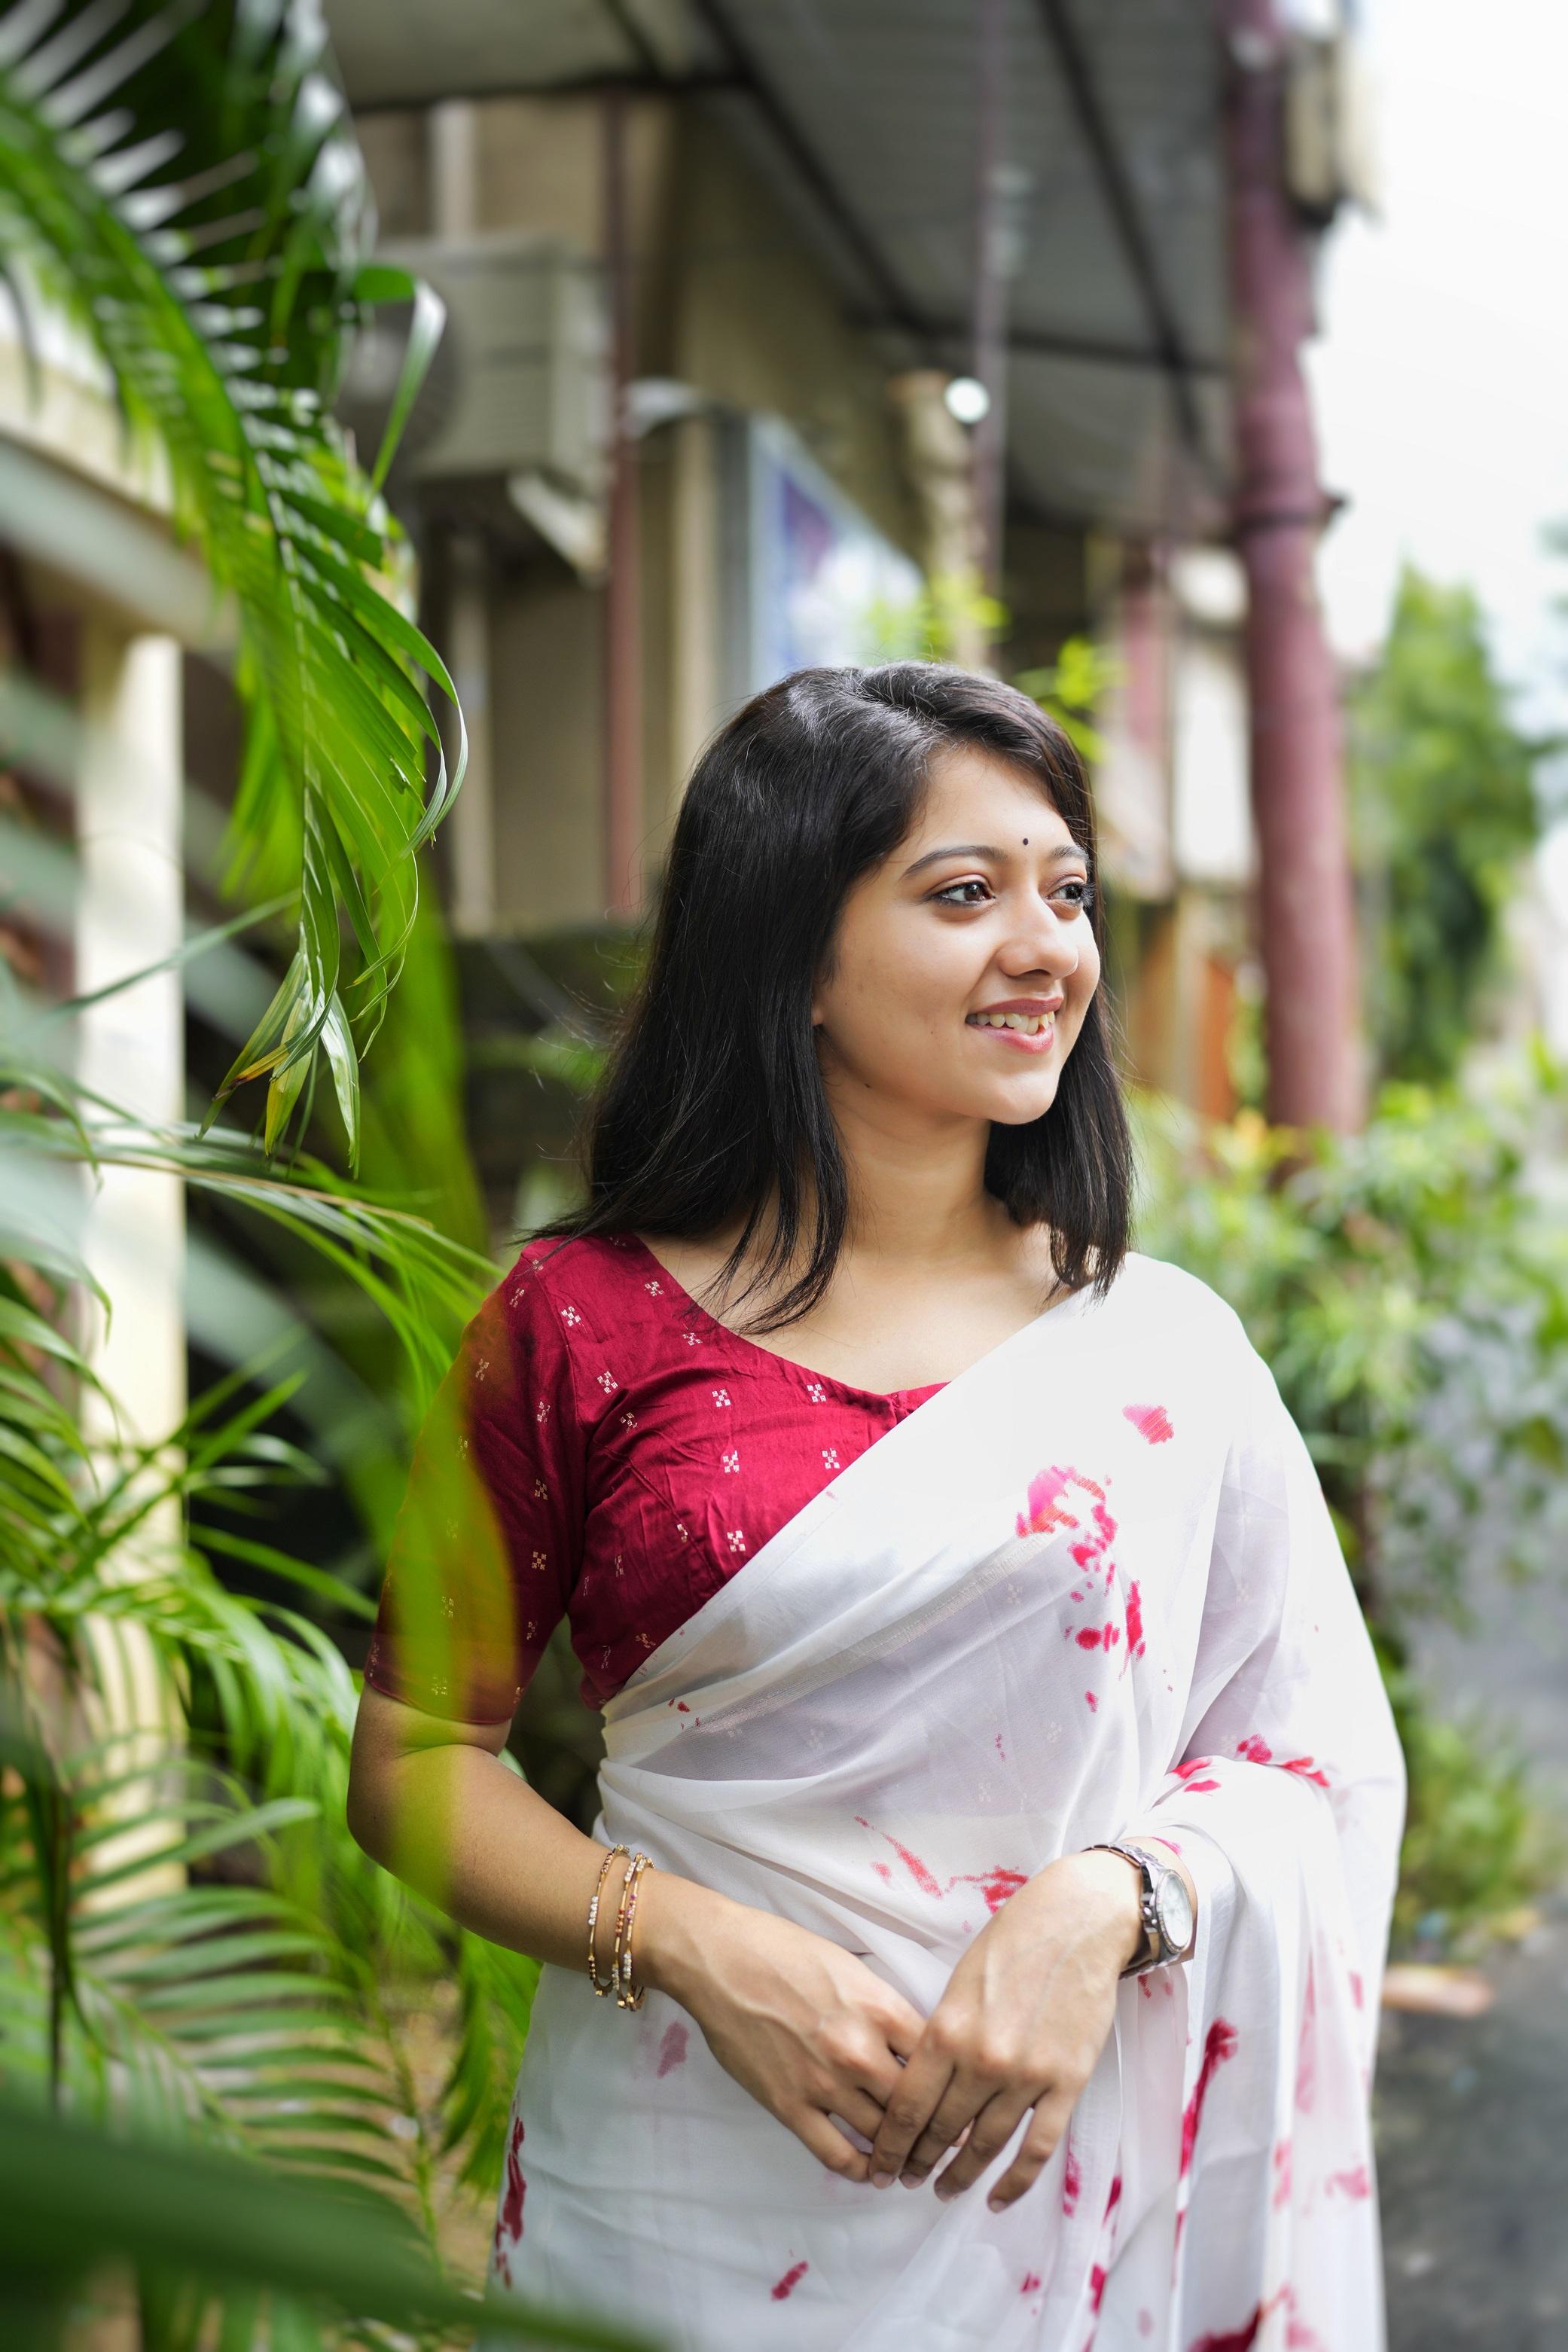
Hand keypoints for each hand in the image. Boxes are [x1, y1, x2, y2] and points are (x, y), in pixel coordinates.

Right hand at [637, 1873, 926, 2181]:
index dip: (953, 2086)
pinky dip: (860, 2170)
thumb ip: (884, 2007)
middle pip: (916, 2105)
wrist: (722, 1961)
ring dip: (902, 2155)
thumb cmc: (786, 1951)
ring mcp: (825, 2083)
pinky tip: (871, 2173)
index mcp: (881, 2009)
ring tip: (912, 2164)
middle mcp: (860, 2051)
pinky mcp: (790, 2106)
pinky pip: (835, 2153)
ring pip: (882, 2135)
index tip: (962, 2100)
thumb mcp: (851, 1967)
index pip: (937, 2061)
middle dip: (935, 2130)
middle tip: (945, 2144)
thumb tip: (912, 2043)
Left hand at [864, 1850, 1144, 2210]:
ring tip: (945, 2191)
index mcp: (947, 2030)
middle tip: (906, 2180)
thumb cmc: (1011, 1943)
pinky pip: (1038, 2148)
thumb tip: (921, 2082)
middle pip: (942, 2130)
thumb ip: (941, 2035)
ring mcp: (1026, 2076)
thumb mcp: (958, 1983)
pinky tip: (997, 2198)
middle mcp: (982, 2060)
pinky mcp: (1066, 2083)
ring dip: (962, 2175)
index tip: (880, 2163)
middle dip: (918, 2161)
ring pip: (986, 2146)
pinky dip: (1016, 2181)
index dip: (891, 2143)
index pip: (907, 2106)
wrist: (1075, 1923)